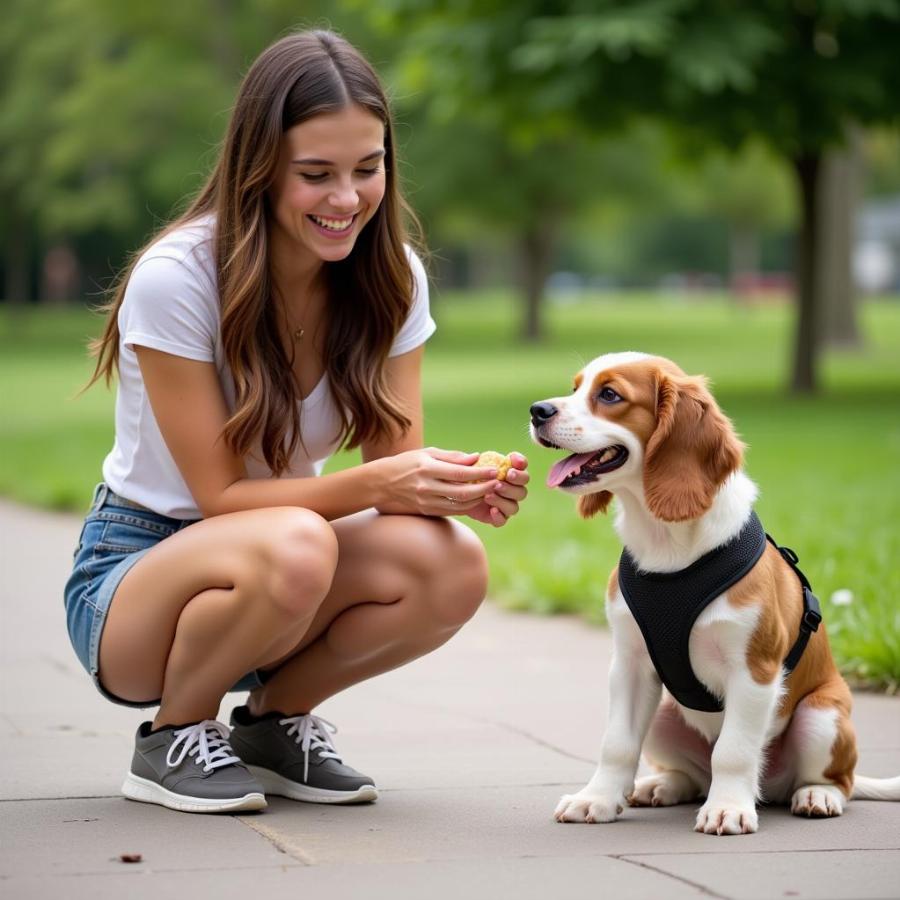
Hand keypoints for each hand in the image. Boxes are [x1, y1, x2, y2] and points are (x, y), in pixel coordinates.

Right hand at [374, 447, 497, 516]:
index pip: (459, 473)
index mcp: (427, 469)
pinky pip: (453, 511)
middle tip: (498, 483)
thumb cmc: (407, 463)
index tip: (494, 470)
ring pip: (460, 505)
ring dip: (478, 499)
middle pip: (462, 492)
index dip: (479, 473)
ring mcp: (426, 502)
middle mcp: (426, 487)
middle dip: (484, 488)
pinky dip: (467, 506)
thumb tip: (476, 457)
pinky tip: (477, 499)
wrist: (383, 483)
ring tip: (490, 491)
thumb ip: (452, 457)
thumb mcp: (427, 453)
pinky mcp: (427, 511)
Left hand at [465, 452, 528, 527]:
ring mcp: (504, 505)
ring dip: (504, 500)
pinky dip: (499, 516)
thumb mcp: (461, 465)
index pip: (521, 465)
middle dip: (515, 484)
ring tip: (488, 495)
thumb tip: (476, 456)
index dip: (520, 462)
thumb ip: (468, 460)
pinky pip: (503, 520)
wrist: (452, 495)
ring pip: (514, 506)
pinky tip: (492, 510)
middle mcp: (511, 489)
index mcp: (507, 471)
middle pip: (522, 489)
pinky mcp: (495, 517)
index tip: (512, 460)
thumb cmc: (460, 476)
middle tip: (502, 479)